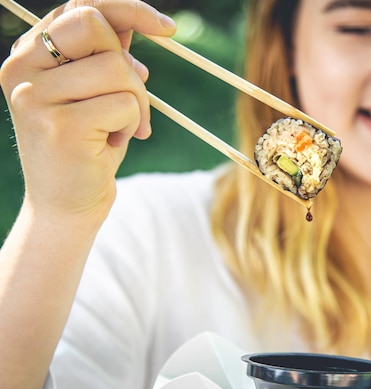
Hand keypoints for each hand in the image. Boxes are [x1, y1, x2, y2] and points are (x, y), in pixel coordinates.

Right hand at [0, 0, 175, 220]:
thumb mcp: (94, 93)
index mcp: (28, 55)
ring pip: (117, 68)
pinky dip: (133, 124)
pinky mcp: (59, 126)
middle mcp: (21, 69)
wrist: (66, 206)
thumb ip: (106, 55)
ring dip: (136, 103)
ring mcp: (35, 97)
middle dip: (130, 66)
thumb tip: (138, 22)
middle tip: (132, 103)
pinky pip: (124, 104)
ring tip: (120, 128)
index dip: (129, 10)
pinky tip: (113, 143)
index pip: (81, 7)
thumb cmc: (86, 146)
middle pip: (95, 26)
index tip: (168, 28)